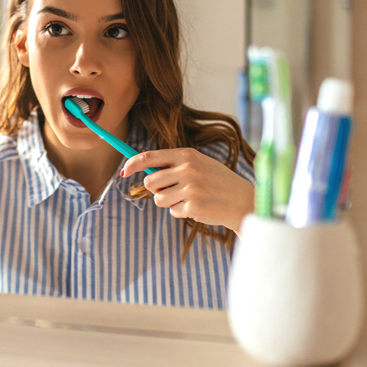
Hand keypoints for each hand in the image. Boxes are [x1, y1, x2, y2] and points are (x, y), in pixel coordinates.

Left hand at [122, 148, 253, 233]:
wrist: (243, 201)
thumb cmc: (218, 181)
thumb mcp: (200, 163)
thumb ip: (175, 164)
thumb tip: (145, 168)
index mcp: (187, 155)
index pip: (150, 157)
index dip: (133, 164)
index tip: (124, 171)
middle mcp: (187, 169)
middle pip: (150, 181)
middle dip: (155, 189)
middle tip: (170, 190)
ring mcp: (190, 188)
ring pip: (158, 199)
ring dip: (168, 202)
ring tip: (187, 199)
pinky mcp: (193, 206)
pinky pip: (173, 212)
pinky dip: (181, 212)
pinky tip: (197, 207)